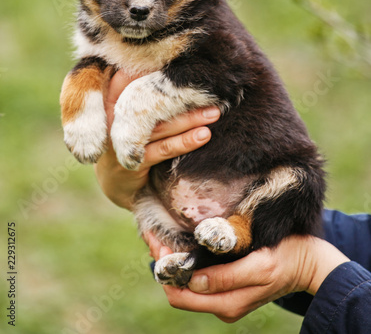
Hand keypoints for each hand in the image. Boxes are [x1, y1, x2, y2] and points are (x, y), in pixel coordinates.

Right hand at [94, 69, 220, 209]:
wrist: (115, 180)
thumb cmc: (126, 133)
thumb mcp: (125, 106)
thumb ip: (141, 86)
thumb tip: (176, 64)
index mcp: (108, 97)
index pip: (129, 76)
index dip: (152, 68)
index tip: (182, 58)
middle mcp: (111, 116)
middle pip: (149, 100)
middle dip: (179, 93)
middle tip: (207, 87)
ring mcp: (119, 141)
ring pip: (160, 126)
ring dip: (190, 119)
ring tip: (214, 112)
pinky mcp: (131, 162)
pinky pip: (163, 149)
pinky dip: (185, 142)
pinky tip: (204, 135)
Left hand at [147, 232, 348, 322]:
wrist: (308, 262)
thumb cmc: (286, 259)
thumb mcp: (259, 266)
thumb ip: (227, 277)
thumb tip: (194, 281)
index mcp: (226, 304)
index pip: (179, 293)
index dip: (163, 270)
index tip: (155, 241)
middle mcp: (221, 305)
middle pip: (178, 289)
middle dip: (162, 263)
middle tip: (153, 234)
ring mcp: (224, 297)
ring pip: (185, 285)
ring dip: (172, 262)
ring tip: (161, 236)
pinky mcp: (228, 286)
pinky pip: (197, 279)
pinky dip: (185, 263)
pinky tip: (181, 244)